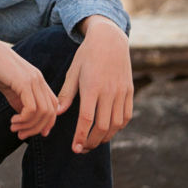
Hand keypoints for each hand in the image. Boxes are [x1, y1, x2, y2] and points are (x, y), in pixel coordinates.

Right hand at [0, 30, 58, 139]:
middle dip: (38, 128)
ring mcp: (33, 80)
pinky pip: (31, 108)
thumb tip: (24, 116)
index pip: (53, 105)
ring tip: (15, 128)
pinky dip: (24, 120)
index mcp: (38, 79)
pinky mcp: (23, 82)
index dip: (48, 122)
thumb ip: (19, 100)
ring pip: (43, 112)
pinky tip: (13, 121)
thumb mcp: (10, 86)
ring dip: (29, 126)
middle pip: (51, 111)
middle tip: (21, 135)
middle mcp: (39, 79)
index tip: (35, 133)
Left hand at [56, 16, 132, 153]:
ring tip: (94, 142)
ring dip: (105, 137)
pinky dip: (118, 127)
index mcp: (92, 87)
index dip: (81, 137)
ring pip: (116, 124)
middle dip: (92, 142)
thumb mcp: (73, 71)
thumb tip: (57, 112)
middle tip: (82, 149)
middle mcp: (109, 92)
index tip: (75, 148)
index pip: (86, 119)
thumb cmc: (87, 55)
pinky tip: (108, 130)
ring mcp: (122, 92)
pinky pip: (126, 116)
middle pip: (102, 126)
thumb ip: (66, 93)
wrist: (110, 39)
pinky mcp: (130, 91)